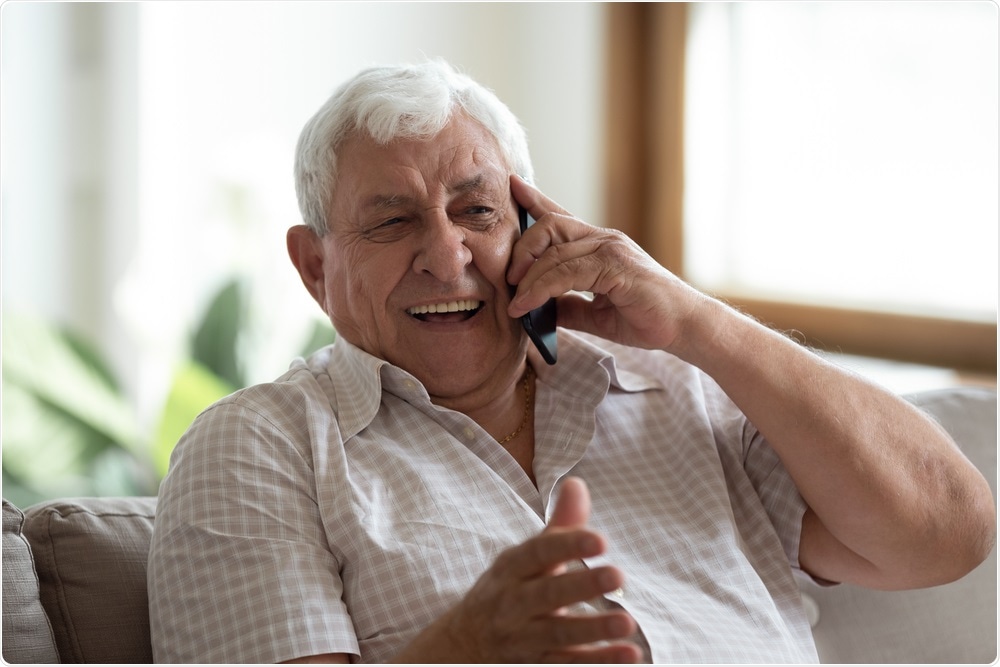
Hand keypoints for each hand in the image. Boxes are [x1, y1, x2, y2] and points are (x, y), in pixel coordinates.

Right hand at [396, 477, 640, 662]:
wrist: (460, 645)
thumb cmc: (506, 591)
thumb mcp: (523, 559)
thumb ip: (558, 527)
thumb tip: (577, 483)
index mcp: (512, 568)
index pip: (539, 552)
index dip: (568, 544)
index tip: (600, 540)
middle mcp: (513, 602)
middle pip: (547, 593)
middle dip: (581, 585)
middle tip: (618, 575)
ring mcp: (522, 638)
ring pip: (558, 634)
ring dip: (593, 629)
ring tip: (628, 623)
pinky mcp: (533, 666)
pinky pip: (565, 664)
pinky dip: (598, 661)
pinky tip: (629, 655)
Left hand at [507, 175, 708, 353]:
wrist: (683, 327)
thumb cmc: (646, 318)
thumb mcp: (596, 314)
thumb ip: (568, 307)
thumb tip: (537, 310)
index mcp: (599, 246)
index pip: (561, 216)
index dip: (535, 200)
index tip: (514, 186)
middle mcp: (604, 240)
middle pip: (549, 225)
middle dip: (521, 249)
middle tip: (509, 281)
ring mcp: (611, 249)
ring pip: (554, 250)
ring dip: (528, 278)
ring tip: (515, 303)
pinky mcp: (616, 265)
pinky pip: (567, 271)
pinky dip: (543, 288)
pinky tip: (529, 305)